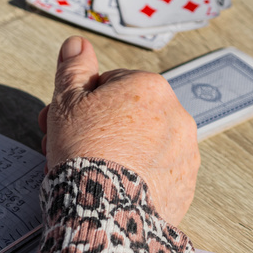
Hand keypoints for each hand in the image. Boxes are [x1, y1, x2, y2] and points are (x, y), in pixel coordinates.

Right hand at [38, 36, 198, 226]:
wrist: (104, 208)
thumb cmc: (84, 151)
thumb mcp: (67, 101)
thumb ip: (73, 69)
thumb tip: (77, 43)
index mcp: (149, 87)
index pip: (111, 83)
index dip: (83, 102)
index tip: (67, 120)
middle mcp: (177, 115)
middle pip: (129, 113)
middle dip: (99, 127)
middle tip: (71, 145)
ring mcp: (185, 152)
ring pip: (144, 143)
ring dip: (119, 150)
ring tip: (91, 170)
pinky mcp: (185, 185)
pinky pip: (157, 172)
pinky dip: (138, 176)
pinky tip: (113, 186)